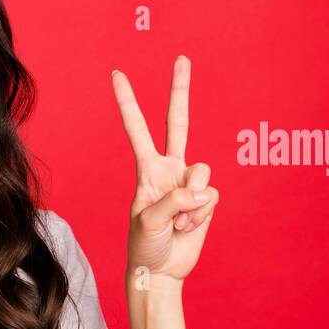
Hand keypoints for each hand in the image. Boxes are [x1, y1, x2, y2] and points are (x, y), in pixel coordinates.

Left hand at [111, 56, 219, 281]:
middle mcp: (170, 169)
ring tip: (176, 222)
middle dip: (180, 90)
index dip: (129, 103)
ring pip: (203, 173)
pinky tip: (187, 227)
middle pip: (178, 123)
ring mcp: (190, 182)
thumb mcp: (147, 223)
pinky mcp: (207, 198)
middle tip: (182, 58)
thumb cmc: (144, 246)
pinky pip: (211, 197)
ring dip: (191, 203)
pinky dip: (200, 216)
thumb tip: (199, 189)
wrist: (160, 270)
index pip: (137, 130)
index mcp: (147, 170)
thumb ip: (172, 200)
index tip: (117, 74)